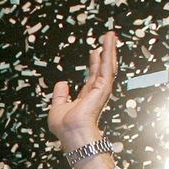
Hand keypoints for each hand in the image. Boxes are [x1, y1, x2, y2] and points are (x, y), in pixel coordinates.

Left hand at [49, 31, 117, 148]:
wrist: (71, 133)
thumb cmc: (65, 127)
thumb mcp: (58, 107)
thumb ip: (60, 95)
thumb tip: (62, 83)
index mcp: (87, 96)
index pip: (93, 75)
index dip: (95, 63)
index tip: (95, 51)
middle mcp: (96, 92)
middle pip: (103, 67)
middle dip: (106, 52)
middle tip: (108, 38)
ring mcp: (101, 89)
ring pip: (108, 64)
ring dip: (110, 49)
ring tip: (111, 35)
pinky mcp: (104, 87)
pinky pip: (107, 67)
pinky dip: (108, 53)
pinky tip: (108, 42)